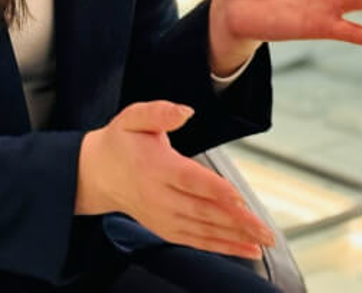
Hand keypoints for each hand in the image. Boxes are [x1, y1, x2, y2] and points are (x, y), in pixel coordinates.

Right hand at [74, 101, 275, 258]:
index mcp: (155, 167)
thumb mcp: (132, 117)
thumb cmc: (120, 142)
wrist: (96, 173)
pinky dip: (222, 247)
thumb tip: (185, 111)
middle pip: (203, 210)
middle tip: (265, 231)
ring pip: (204, 230)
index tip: (239, 198)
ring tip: (262, 242)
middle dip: (237, 222)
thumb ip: (159, 112)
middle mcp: (160, 196)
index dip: (216, 190)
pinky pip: (196, 241)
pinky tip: (245, 250)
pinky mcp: (166, 229)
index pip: (190, 180)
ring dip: (235, 238)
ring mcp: (163, 216)